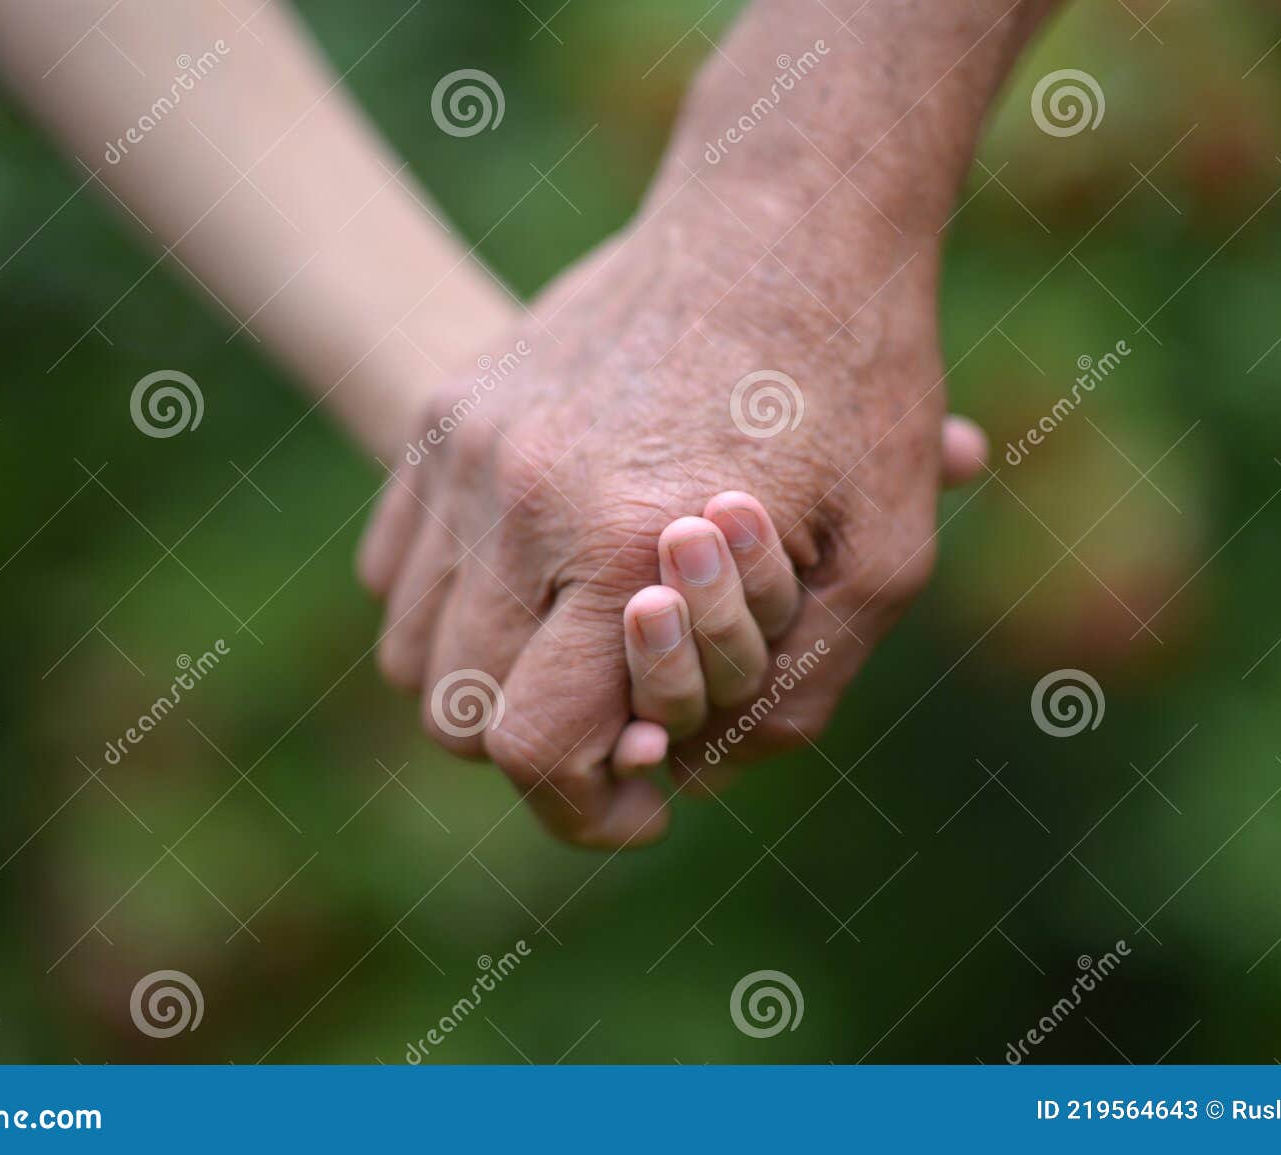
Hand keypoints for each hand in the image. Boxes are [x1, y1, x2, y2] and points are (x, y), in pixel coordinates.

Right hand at [358, 180, 948, 847]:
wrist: (780, 217)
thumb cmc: (855, 385)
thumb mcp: (886, 554)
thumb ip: (797, 691)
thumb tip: (693, 778)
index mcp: (626, 541)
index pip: (532, 750)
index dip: (582, 811)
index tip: (641, 801)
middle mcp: (519, 496)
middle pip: (454, 714)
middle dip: (536, 755)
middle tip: (614, 736)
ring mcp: (466, 448)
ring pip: (412, 649)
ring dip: (486, 685)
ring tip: (573, 661)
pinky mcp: (445, 411)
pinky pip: (394, 566)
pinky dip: (446, 608)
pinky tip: (532, 587)